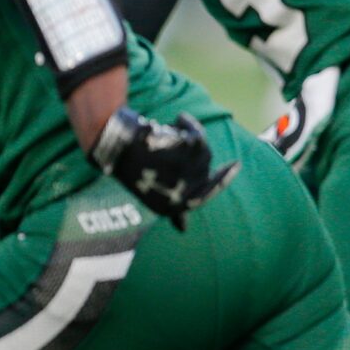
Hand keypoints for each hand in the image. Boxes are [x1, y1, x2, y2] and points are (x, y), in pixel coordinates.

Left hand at [92, 107, 233, 226]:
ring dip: (189, 135)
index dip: (221, 181)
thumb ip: (174, 211)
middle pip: (204, 169)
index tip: (235, 164)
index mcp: (169, 208)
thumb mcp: (152, 193)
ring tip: (171, 127)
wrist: (114, 144)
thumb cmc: (130, 167)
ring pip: (203, 152)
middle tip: (178, 136)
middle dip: (193, 151)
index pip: (203, 198)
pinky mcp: (186, 151)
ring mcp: (184, 173)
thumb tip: (183, 229)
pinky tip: (178, 119)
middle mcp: (179, 195)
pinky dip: (189, 124)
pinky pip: (198, 135)